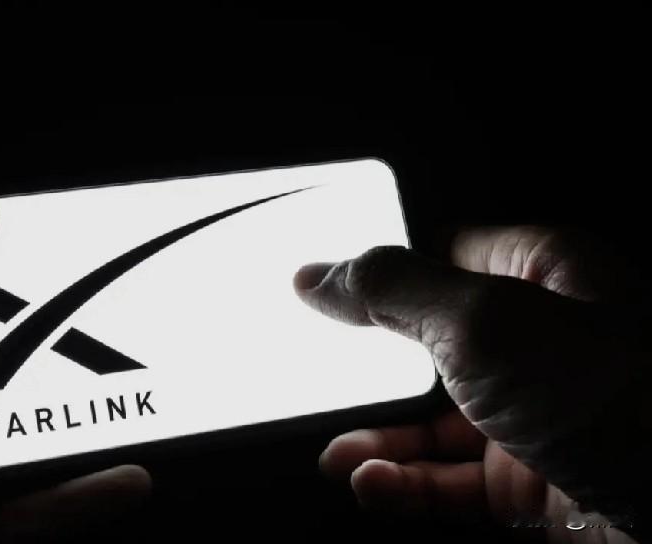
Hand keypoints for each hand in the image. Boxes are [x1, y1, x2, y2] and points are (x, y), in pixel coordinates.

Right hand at [293, 227, 651, 541]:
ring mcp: (532, 415)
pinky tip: (371, 482)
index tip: (326, 286)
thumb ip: (393, 289)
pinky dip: (404, 483)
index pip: (444, 253)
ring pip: (433, 420)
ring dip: (378, 439)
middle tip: (318, 371)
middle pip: (429, 341)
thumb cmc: (612, 397)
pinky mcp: (527, 482)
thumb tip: (317, 274)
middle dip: (369, 365)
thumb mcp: (482, 321)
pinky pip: (448, 481)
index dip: (384, 267)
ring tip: (337, 454)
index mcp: (543, 275)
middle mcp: (539, 342)